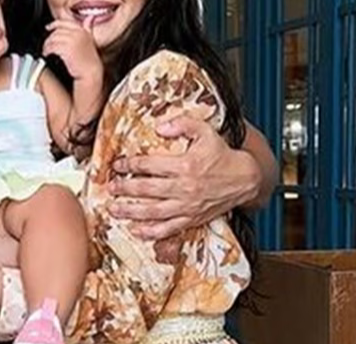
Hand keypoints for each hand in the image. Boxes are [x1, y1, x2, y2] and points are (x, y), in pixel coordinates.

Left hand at [43, 18, 101, 82]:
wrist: (91, 72)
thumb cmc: (90, 59)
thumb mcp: (91, 40)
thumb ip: (89, 28)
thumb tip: (90, 17)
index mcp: (82, 30)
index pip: (65, 23)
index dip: (54, 24)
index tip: (48, 27)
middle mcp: (78, 33)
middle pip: (57, 32)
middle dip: (49, 38)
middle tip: (47, 45)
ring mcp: (72, 41)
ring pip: (53, 39)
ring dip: (47, 45)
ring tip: (46, 50)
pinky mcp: (66, 49)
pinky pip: (52, 47)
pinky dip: (47, 50)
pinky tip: (47, 54)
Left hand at [108, 114, 261, 239]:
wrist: (245, 178)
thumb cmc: (223, 154)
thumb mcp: (206, 131)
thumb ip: (183, 124)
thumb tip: (160, 126)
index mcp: (185, 165)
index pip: (149, 165)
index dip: (130, 164)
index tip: (118, 164)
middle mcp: (184, 187)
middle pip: (146, 189)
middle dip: (125, 188)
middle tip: (110, 187)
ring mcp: (187, 206)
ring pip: (153, 211)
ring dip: (131, 211)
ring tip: (114, 208)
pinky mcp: (192, 218)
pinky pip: (168, 228)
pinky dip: (150, 231)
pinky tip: (136, 230)